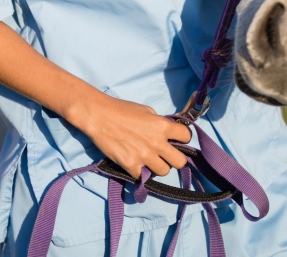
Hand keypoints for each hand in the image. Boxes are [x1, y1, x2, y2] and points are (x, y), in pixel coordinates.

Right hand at [71, 95, 190, 179]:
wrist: (99, 116)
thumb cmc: (122, 109)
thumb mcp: (146, 111)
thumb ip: (159, 123)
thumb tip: (168, 133)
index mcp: (162, 126)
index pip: (187, 137)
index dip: (183, 138)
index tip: (177, 140)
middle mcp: (157, 142)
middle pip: (180, 162)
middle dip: (174, 158)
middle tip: (166, 155)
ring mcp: (144, 156)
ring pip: (164, 172)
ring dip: (157, 166)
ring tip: (149, 160)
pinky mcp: (131, 165)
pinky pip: (143, 176)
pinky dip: (139, 172)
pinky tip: (134, 163)